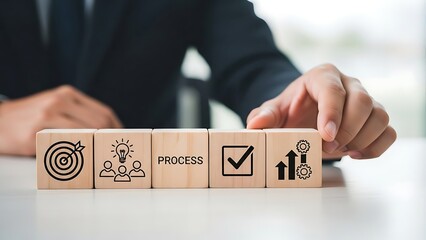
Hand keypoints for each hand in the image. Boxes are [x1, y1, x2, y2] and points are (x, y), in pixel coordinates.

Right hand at [0, 85, 121, 155]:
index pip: (104, 113)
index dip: (117, 130)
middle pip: (100, 123)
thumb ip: (76, 115)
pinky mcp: (36, 131)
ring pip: (87, 133)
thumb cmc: (29, 118)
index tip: (121, 144)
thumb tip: (105, 136)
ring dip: (97, 148)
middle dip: (110, 141)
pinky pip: (65, 144)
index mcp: (68, 94)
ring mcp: (48, 114)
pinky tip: (79, 160)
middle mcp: (60, 101)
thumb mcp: (53, 106)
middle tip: (112, 155)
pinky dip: (76, 154)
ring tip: (99, 159)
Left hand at [246, 64, 396, 158]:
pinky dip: (375, 147)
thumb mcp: (274, 111)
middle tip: (327, 148)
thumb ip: (264, 115)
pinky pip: (388, 132)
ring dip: (362, 139)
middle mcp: (349, 84)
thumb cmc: (291, 110)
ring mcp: (366, 100)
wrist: (304, 114)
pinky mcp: (375, 118)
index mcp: (323, 76)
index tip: (325, 135)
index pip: (333, 90)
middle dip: (347, 130)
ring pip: (380, 116)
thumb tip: (255, 125)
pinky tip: (354, 154)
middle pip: (363, 102)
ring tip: (339, 151)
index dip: (332, 113)